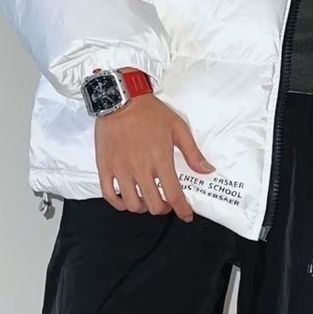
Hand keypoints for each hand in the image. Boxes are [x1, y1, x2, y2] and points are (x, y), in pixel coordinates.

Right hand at [95, 94, 213, 219]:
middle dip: (162, 209)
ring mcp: (121, 170)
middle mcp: (140, 169)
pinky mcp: (105, 167)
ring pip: (132, 204)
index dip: (182, 210)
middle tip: (164, 203)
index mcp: (160, 160)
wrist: (120, 98)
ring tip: (145, 200)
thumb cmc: (149, 112)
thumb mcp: (177, 128)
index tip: (186, 215)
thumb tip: (207, 170)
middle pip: (153, 205)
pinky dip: (118, 204)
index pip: (174, 195)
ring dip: (142, 207)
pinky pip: (109, 195)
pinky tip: (125, 200)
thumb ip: (192, 152)